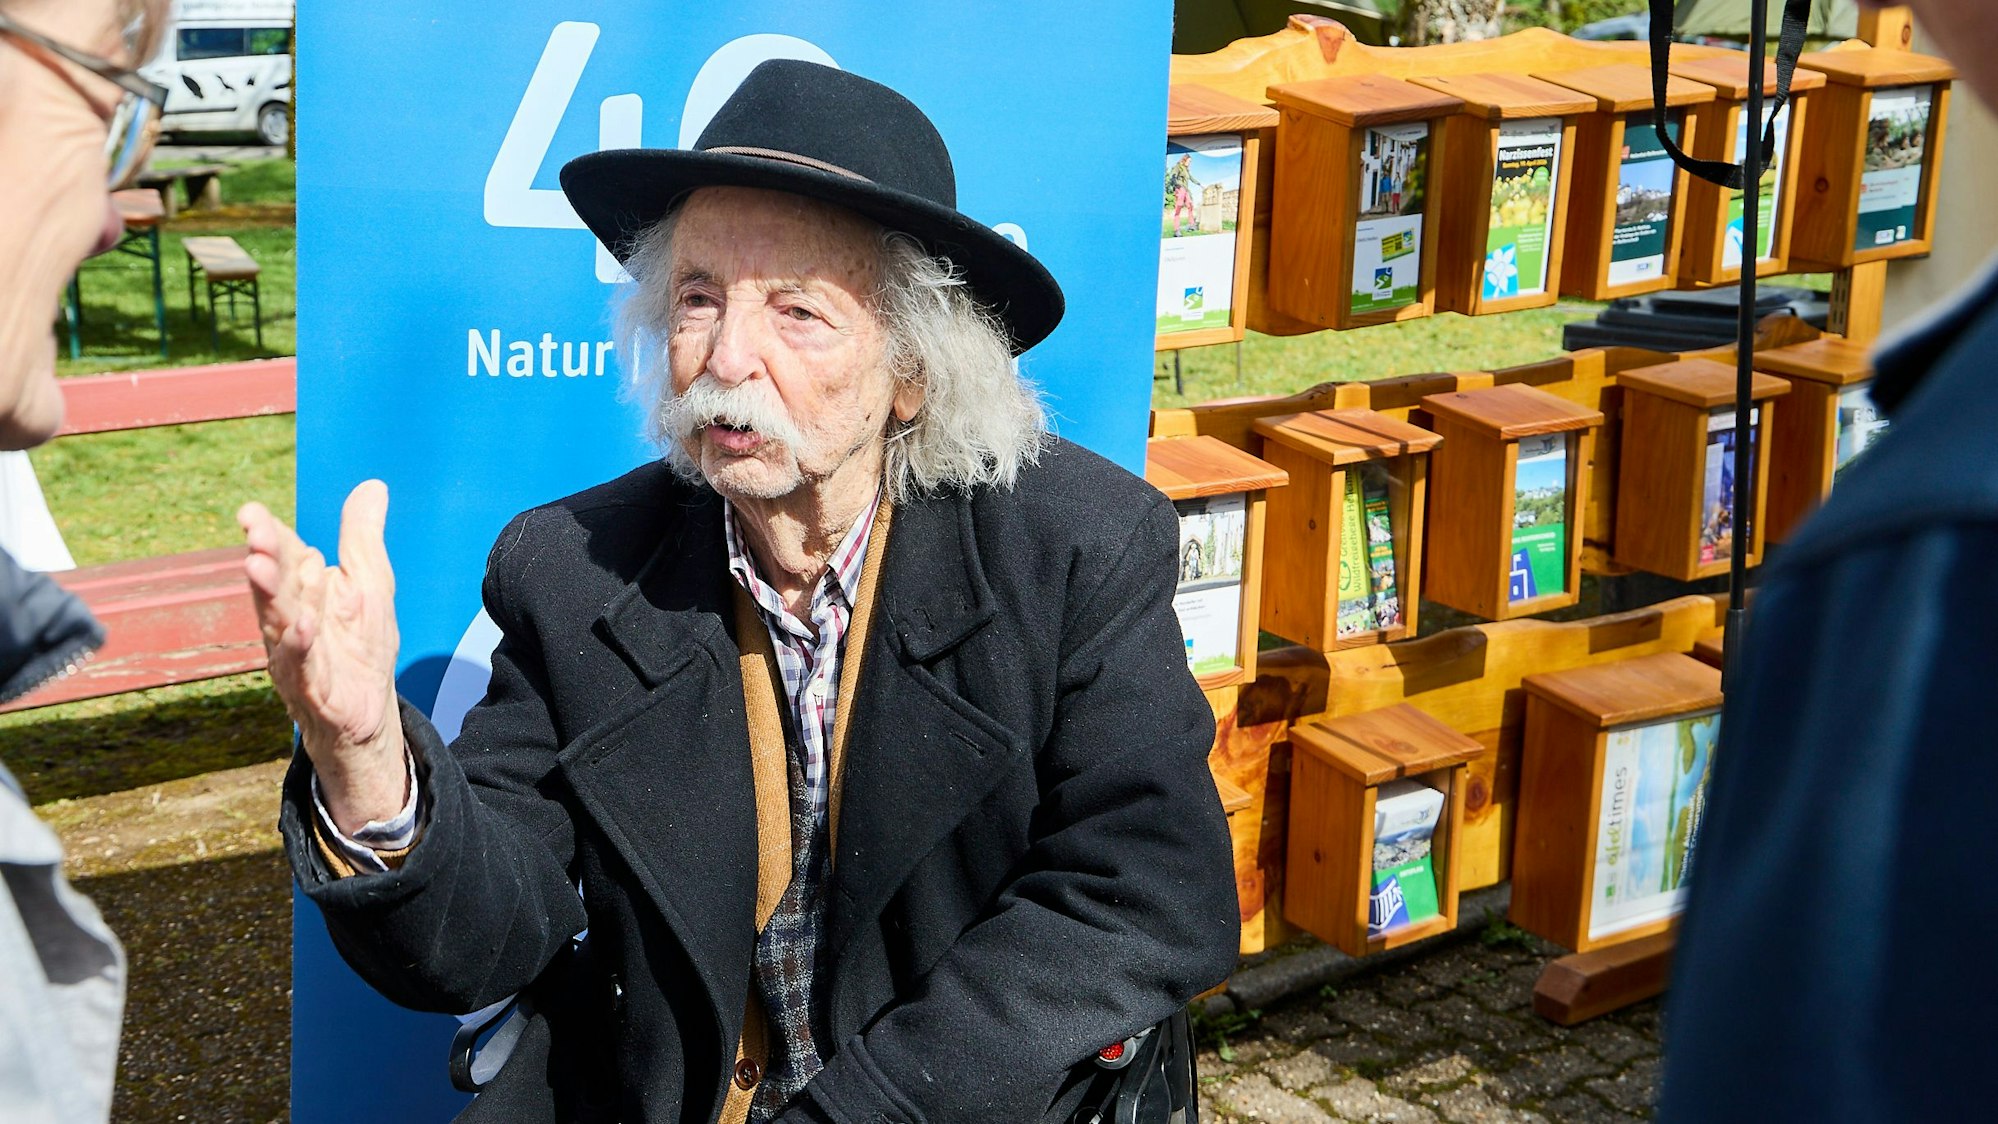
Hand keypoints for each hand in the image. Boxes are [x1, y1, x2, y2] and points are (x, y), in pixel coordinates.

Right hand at [239, 481, 405, 831]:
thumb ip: (363, 539)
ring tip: (258, 566)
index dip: (267, 533)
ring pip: (278, 620)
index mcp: (303, 590)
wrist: (367, 714)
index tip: (250, 512)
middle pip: (275, 583)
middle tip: (255, 532)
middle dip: (264, 557)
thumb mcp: (370, 583)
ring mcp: (296, 654)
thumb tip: (372, 486)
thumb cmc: (359, 645)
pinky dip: (298, 645)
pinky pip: (301, 664)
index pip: (283, 555)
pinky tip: (300, 626)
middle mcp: (290, 618)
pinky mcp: (311, 686)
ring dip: (268, 595)